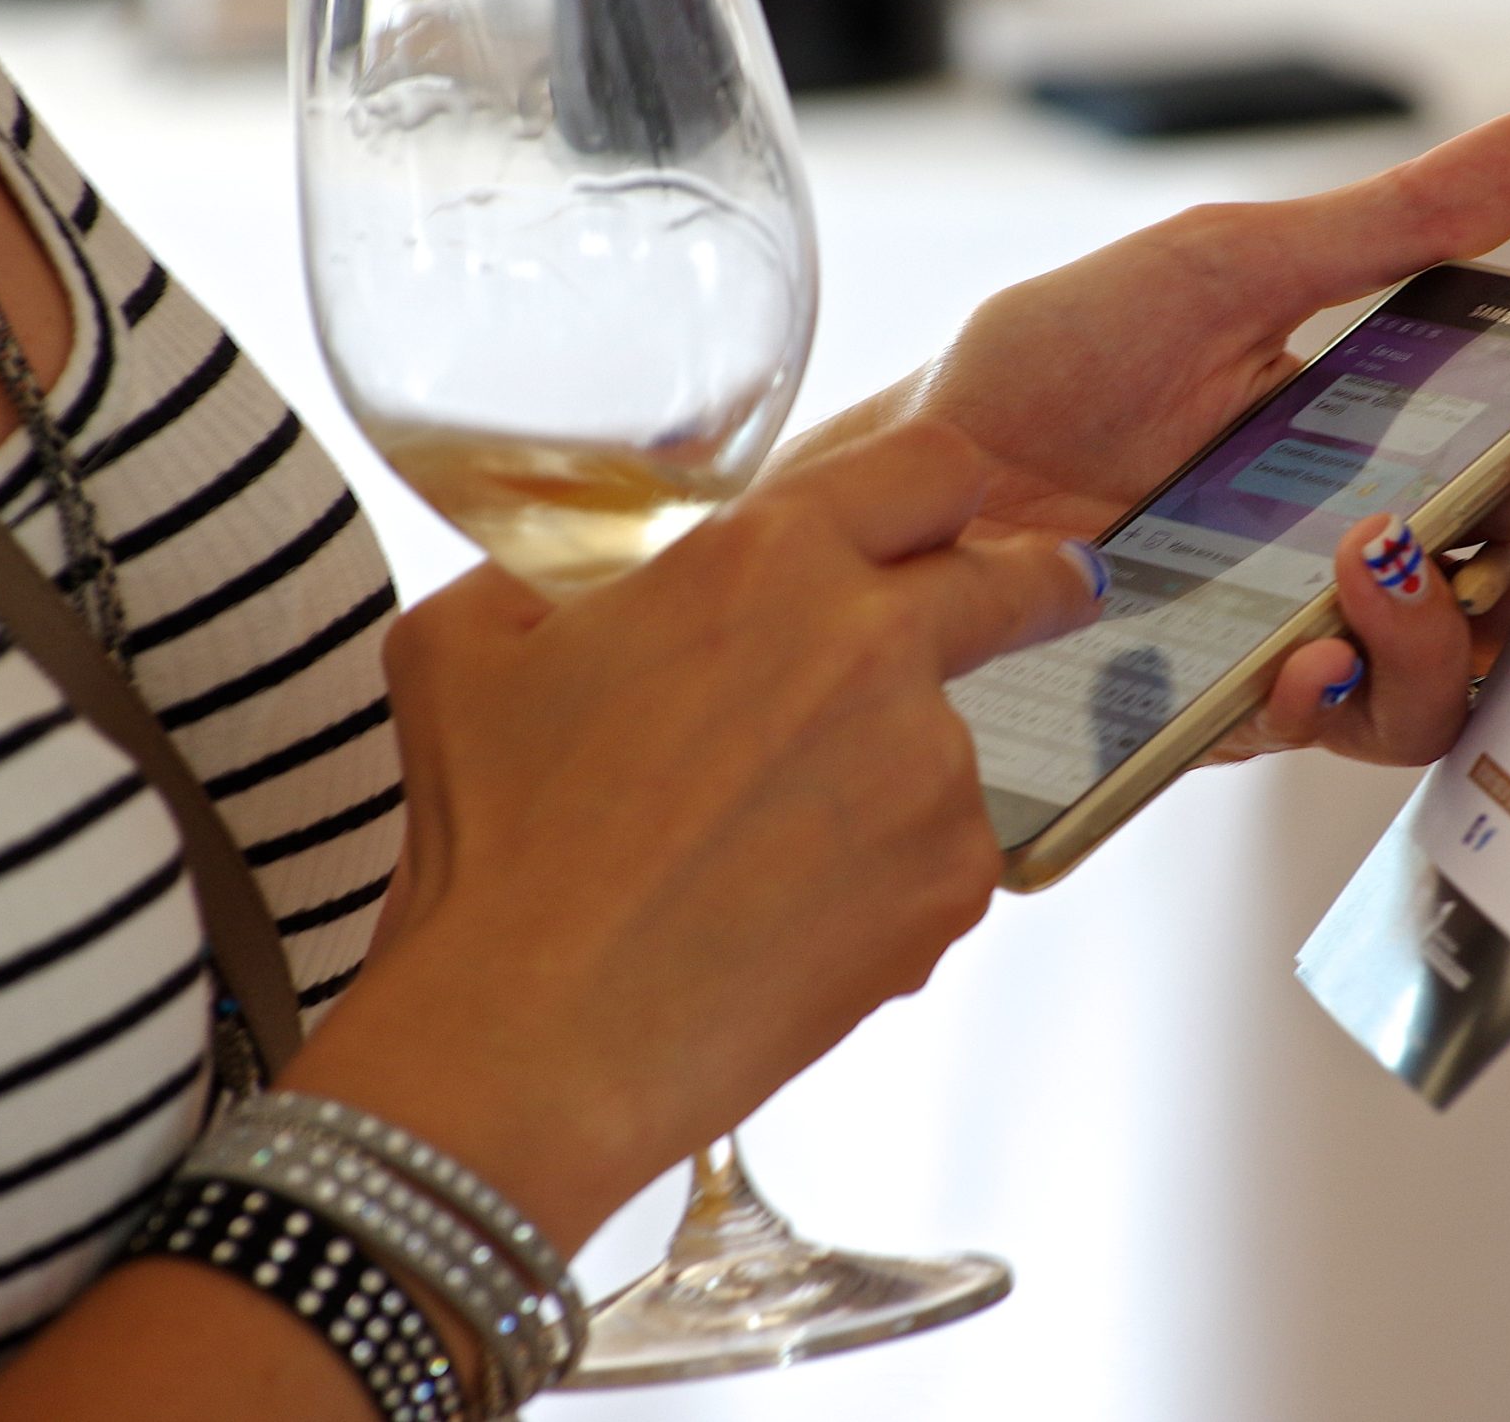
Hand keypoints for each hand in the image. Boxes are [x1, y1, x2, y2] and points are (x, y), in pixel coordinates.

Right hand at [287, 422, 1102, 1252]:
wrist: (533, 1043)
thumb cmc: (493, 848)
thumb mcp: (467, 643)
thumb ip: (558, 570)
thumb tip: (589, 570)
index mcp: (769, 559)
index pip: (931, 466)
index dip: (942, 488)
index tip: (957, 516)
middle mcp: (875, 648)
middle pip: (1014, 588)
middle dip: (1036, 591)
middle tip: (1042, 603)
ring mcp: (932, 772)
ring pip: (948, 741)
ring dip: (889, 770)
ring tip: (756, 849)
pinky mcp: (955, 885)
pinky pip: (939, 852)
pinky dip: (884, 876)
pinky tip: (780, 914)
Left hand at [785, 105, 1509, 766]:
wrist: (908, 474)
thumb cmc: (1048, 367)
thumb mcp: (1226, 269)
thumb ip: (1387, 228)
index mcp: (1359, 443)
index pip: (1504, 476)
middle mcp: (1332, 552)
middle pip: (1489, 599)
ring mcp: (1277, 635)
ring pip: (1422, 692)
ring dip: (1438, 638)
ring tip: (1386, 566)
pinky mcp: (1209, 708)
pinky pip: (1305, 733)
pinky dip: (1326, 697)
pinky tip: (1303, 655)